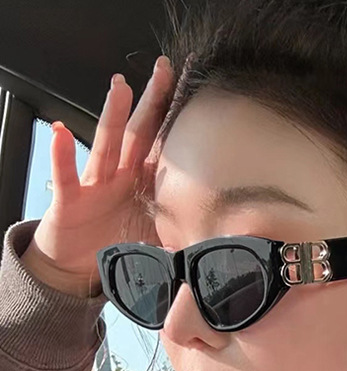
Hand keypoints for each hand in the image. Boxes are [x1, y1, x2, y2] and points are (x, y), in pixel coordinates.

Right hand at [21, 55, 175, 296]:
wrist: (79, 265)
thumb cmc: (120, 244)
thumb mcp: (160, 240)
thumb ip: (189, 235)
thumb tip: (227, 243)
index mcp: (146, 183)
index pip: (164, 146)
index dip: (177, 122)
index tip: (194, 93)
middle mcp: (122, 176)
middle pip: (139, 133)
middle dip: (151, 101)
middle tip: (164, 69)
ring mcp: (96, 184)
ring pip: (107, 145)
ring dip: (112, 116)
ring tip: (120, 87)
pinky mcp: (71, 199)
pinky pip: (66, 176)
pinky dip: (62, 156)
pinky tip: (60, 133)